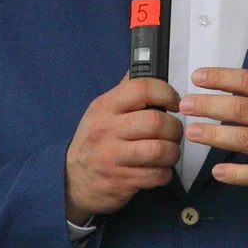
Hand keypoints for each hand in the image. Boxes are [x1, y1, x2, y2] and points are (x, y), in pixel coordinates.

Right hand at [64, 70, 182, 223]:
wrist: (73, 179)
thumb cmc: (94, 141)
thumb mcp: (101, 111)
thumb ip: (124, 92)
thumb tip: (144, 66)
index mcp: (105, 107)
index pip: (142, 89)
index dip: (167, 93)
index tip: (174, 102)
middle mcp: (107, 130)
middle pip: (156, 121)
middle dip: (174, 128)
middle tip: (174, 132)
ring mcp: (113, 157)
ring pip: (160, 150)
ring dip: (173, 151)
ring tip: (169, 151)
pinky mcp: (121, 181)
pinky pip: (157, 175)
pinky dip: (165, 172)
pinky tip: (159, 168)